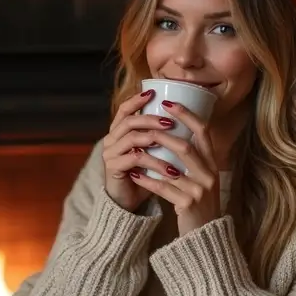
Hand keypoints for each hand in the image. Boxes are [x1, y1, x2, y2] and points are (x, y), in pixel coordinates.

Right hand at [102, 89, 176, 211]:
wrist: (128, 202)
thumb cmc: (143, 175)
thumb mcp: (152, 153)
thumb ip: (159, 137)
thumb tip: (185, 120)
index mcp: (119, 133)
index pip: (124, 110)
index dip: (137, 100)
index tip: (153, 92)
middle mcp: (111, 140)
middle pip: (129, 121)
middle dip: (151, 119)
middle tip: (170, 122)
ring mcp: (110, 154)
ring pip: (132, 138)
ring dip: (155, 138)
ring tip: (173, 142)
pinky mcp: (114, 168)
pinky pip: (135, 159)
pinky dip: (154, 161)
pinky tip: (168, 167)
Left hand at [128, 101, 219, 235]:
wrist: (205, 236)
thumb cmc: (198, 204)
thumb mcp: (201, 179)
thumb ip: (191, 161)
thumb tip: (171, 136)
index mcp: (212, 164)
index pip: (203, 133)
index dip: (187, 115)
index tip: (168, 102)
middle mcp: (209, 175)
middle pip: (186, 147)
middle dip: (164, 133)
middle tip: (146, 124)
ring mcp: (200, 190)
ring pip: (172, 167)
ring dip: (151, 156)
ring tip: (135, 147)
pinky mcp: (188, 204)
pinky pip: (163, 188)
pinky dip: (147, 180)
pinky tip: (134, 175)